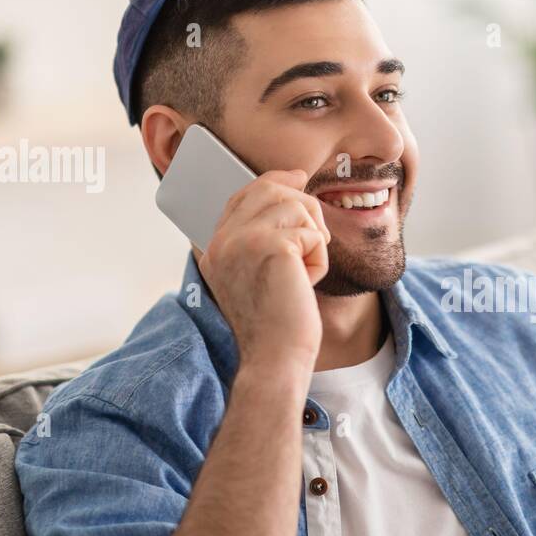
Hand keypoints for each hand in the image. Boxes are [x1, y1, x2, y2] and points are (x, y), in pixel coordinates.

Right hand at [197, 170, 331, 373]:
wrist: (275, 359)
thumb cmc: (276, 324)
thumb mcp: (261, 275)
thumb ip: (263, 237)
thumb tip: (291, 185)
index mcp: (215, 248)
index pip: (243, 194)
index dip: (275, 180)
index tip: (298, 176)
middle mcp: (222, 241)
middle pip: (270, 188)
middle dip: (305, 208)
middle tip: (317, 239)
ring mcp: (242, 241)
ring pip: (297, 206)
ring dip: (314, 239)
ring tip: (304, 273)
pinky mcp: (269, 247)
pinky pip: (312, 233)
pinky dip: (320, 259)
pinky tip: (307, 283)